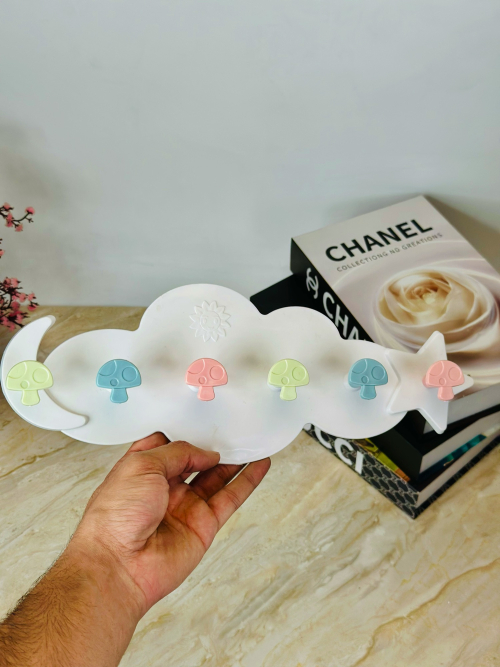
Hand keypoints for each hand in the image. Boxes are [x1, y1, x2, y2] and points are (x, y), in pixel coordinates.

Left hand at [71, 433, 270, 616]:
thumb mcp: (141, 465)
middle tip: (232, 430)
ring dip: (235, 461)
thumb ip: (177, 453)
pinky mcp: (203, 526)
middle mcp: (164, 489)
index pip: (169, 446)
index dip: (185, 434)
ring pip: (217, 478)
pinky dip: (247, 481)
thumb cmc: (114, 518)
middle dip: (213, 446)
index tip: (203, 421)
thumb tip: (204, 453)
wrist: (118, 566)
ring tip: (252, 442)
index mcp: (142, 471)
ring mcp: (185, 508)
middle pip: (196, 461)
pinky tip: (258, 466)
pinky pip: (230, 498)